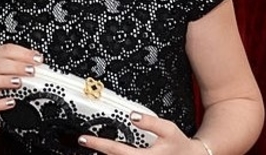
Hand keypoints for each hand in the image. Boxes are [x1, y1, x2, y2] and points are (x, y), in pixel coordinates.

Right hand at [0, 43, 41, 126]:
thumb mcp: (1, 70)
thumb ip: (16, 64)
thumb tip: (37, 61)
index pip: (6, 49)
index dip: (23, 53)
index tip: (37, 58)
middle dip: (16, 66)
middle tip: (31, 70)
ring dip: (5, 80)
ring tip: (18, 82)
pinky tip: (10, 102)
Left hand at [78, 111, 202, 153]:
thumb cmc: (181, 145)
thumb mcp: (168, 129)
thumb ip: (150, 122)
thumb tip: (132, 115)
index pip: (115, 150)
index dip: (97, 144)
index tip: (84, 139)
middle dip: (98, 150)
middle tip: (84, 140)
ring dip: (107, 154)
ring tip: (95, 144)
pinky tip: (111, 150)